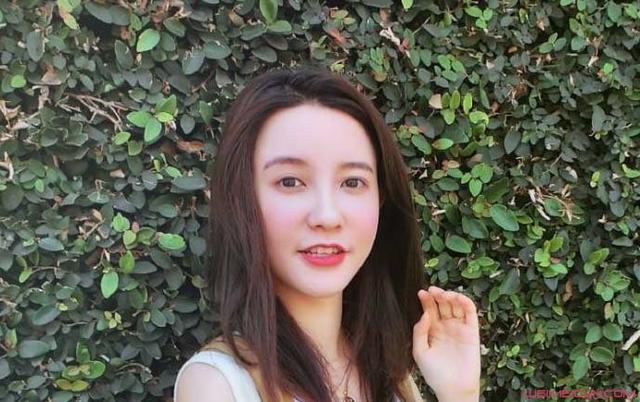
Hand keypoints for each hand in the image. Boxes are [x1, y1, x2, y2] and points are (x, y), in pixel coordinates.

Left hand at [412, 286, 480, 401]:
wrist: (453, 389)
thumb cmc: (435, 374)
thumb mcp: (420, 352)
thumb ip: (419, 332)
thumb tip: (424, 314)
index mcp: (432, 330)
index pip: (429, 310)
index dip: (426, 300)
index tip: (421, 292)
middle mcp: (446, 327)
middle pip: (442, 304)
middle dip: (438, 295)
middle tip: (433, 291)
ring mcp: (459, 328)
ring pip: (456, 306)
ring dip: (451, 296)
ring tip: (444, 295)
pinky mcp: (472, 332)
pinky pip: (470, 314)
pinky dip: (466, 303)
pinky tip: (458, 297)